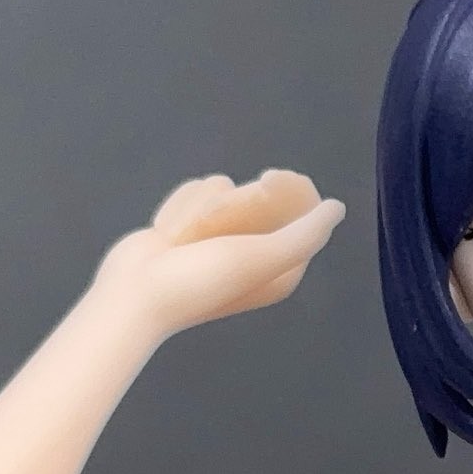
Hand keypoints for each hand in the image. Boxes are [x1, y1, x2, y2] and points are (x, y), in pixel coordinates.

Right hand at [87, 169, 346, 337]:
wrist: (135, 294)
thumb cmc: (201, 280)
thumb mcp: (260, 257)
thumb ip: (304, 234)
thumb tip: (337, 208)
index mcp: (282, 269)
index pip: (303, 213)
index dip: (288, 189)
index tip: (269, 179)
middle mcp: (256, 254)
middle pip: (264, 198)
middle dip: (235, 203)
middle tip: (215, 220)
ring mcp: (222, 240)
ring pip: (226, 189)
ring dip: (204, 206)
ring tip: (183, 240)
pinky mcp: (192, 227)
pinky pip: (198, 192)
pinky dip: (182, 206)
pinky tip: (167, 235)